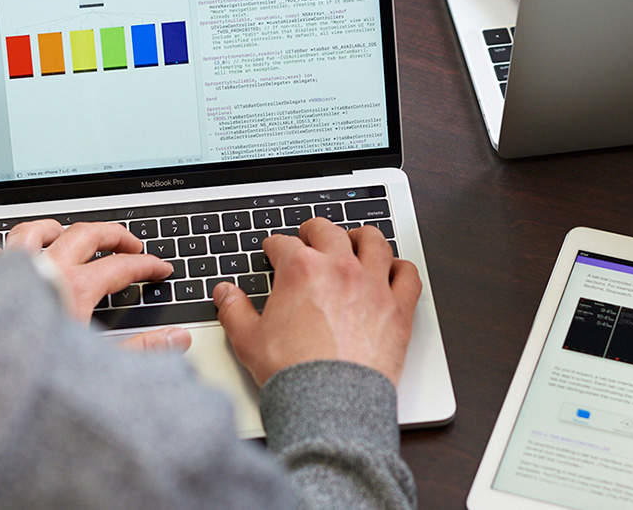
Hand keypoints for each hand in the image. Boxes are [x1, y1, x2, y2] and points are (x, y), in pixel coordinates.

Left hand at [0, 220, 190, 352]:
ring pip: (36, 230)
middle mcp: (44, 268)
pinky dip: (7, 250)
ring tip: (69, 233)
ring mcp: (10, 268)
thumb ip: (142, 350)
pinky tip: (10, 257)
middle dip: (113, 234)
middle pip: (86, 234)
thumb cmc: (30, 372)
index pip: (123, 266)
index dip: (147, 265)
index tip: (160, 268)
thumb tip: (176, 339)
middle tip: (130, 244)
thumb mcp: (99, 367)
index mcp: (75, 288)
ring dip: (59, 228)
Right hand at [212, 218, 420, 385]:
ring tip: (356, 240)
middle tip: (309, 235)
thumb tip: (225, 293)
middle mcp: (340, 268)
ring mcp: (372, 284)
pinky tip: (394, 270)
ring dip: (362, 237)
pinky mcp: (398, 307)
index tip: (274, 250)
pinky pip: (407, 274)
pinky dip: (400, 268)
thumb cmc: (293, 372)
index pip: (284, 244)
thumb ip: (234, 310)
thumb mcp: (248, 340)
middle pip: (328, 231)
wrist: (330, 402)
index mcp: (301, 270)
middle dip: (314, 230)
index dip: (275, 246)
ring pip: (374, 242)